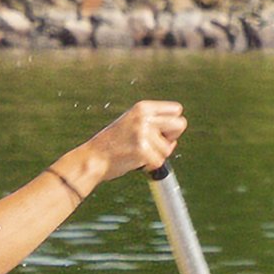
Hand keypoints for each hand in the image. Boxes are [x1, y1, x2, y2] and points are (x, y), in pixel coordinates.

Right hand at [72, 98, 187, 187]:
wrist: (93, 158)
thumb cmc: (113, 143)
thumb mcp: (132, 122)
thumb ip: (153, 122)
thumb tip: (177, 131)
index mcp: (143, 107)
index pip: (176, 110)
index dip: (171, 123)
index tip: (160, 131)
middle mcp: (144, 118)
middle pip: (181, 124)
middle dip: (172, 137)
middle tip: (155, 144)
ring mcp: (143, 134)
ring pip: (169, 148)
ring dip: (157, 155)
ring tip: (138, 153)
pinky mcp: (142, 151)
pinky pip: (159, 162)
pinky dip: (150, 166)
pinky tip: (136, 161)